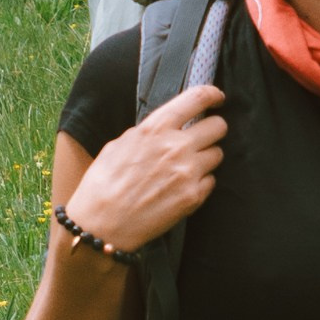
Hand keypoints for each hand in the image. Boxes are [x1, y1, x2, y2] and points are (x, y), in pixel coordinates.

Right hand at [61, 85, 226, 257]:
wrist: (100, 224)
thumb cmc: (103, 184)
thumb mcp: (119, 145)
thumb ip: (148, 133)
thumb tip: (166, 127)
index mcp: (155, 128)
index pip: (197, 98)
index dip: (213, 95)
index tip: (217, 98)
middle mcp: (176, 146)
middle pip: (218, 126)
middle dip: (213, 130)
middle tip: (203, 138)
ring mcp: (188, 172)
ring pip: (218, 154)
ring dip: (206, 159)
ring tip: (186, 168)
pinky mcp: (193, 197)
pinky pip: (211, 181)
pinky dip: (200, 183)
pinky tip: (181, 189)